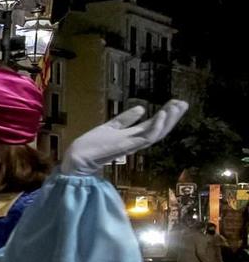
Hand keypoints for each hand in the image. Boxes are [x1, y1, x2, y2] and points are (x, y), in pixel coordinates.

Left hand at [61, 100, 186, 176]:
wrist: (76, 159)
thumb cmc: (91, 146)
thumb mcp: (110, 127)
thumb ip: (126, 119)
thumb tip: (142, 108)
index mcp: (132, 136)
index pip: (153, 124)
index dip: (166, 114)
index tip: (176, 102)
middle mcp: (135, 142)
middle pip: (159, 129)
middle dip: (173, 117)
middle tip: (184, 103)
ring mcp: (131, 145)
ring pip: (156, 134)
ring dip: (167, 120)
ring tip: (176, 106)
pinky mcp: (125, 147)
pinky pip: (145, 138)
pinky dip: (155, 127)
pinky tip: (161, 115)